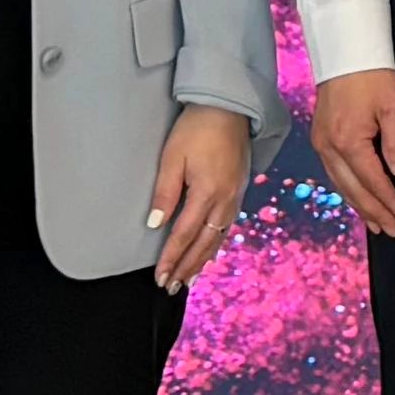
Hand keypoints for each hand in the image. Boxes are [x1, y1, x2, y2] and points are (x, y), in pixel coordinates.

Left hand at [150, 105, 254, 288]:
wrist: (229, 107)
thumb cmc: (197, 128)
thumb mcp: (173, 158)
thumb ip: (165, 193)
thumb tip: (155, 224)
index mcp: (207, 192)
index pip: (185, 234)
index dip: (171, 258)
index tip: (160, 277)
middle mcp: (225, 200)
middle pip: (204, 243)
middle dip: (187, 267)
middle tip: (171, 287)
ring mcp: (235, 196)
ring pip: (218, 237)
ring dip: (202, 260)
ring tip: (188, 277)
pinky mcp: (238, 190)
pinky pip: (227, 226)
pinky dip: (215, 243)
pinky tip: (209, 250)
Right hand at [309, 67, 394, 234]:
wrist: (344, 52)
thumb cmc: (372, 76)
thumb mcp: (393, 106)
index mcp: (348, 141)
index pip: (372, 181)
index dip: (387, 200)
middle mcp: (329, 148)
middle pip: (353, 189)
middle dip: (372, 212)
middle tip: (390, 230)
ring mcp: (320, 144)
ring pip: (340, 185)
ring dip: (358, 206)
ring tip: (374, 223)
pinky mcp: (319, 138)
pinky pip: (333, 174)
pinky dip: (346, 190)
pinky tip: (356, 198)